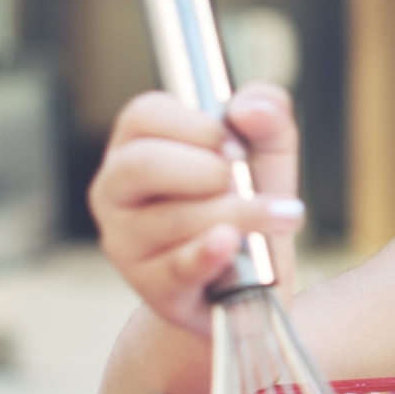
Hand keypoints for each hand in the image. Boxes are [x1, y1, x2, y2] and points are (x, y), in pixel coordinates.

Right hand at [89, 84, 304, 334]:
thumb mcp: (266, 150)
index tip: (236, 146)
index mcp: (136, 144)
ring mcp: (126, 240)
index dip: (197, 126)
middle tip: (242, 181)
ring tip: (277, 216)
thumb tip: (249, 109)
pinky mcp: (150, 285)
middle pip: (142, 165)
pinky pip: (176, 267)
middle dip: (205, 170)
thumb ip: (267, 114)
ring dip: (234, 214)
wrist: (252, 279)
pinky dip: (207, 253)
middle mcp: (117, 190)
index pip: (145, 115)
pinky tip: (230, 243)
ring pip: (169, 219)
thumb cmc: (245, 203)